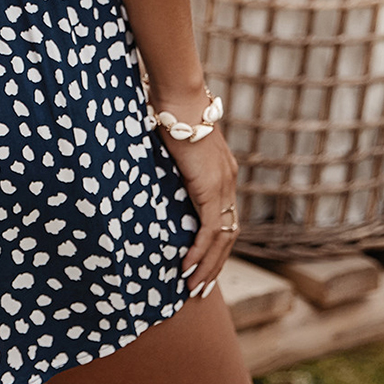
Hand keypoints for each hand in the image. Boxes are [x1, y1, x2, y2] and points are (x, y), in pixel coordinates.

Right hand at [157, 113, 240, 298]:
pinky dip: (199, 252)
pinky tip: (186, 267)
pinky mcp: (211, 189)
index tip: (204, 262)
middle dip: (215, 263)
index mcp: (223, 172)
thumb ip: (173, 157)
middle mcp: (229, 182)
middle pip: (228, 234)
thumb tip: (155, 161)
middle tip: (200, 285)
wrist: (180, 98)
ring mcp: (223, 187)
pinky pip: (209, 231)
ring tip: (192, 285)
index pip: (225, 217)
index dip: (216, 243)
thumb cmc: (171, 111)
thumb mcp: (175, 142)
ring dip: (208, 265)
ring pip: (222, 239)